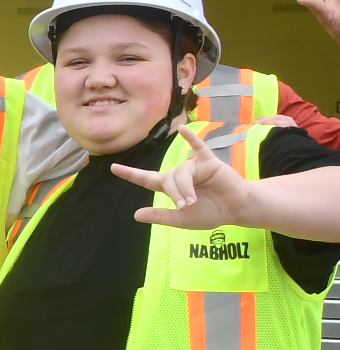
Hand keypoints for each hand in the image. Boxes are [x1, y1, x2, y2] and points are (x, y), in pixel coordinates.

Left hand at [114, 125, 247, 227]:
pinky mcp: (210, 162)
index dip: (131, 174)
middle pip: (167, 178)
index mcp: (171, 187)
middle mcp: (180, 174)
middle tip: (187, 205)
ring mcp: (194, 166)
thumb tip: (136, 215)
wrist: (236, 210)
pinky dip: (192, 139)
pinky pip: (199, 147)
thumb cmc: (211, 213)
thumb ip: (160, 216)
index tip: (113, 167)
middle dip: (175, 193)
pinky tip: (184, 130)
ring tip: (195, 200)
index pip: (147, 179)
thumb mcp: (182, 219)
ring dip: (186, 188)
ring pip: (180, 172)